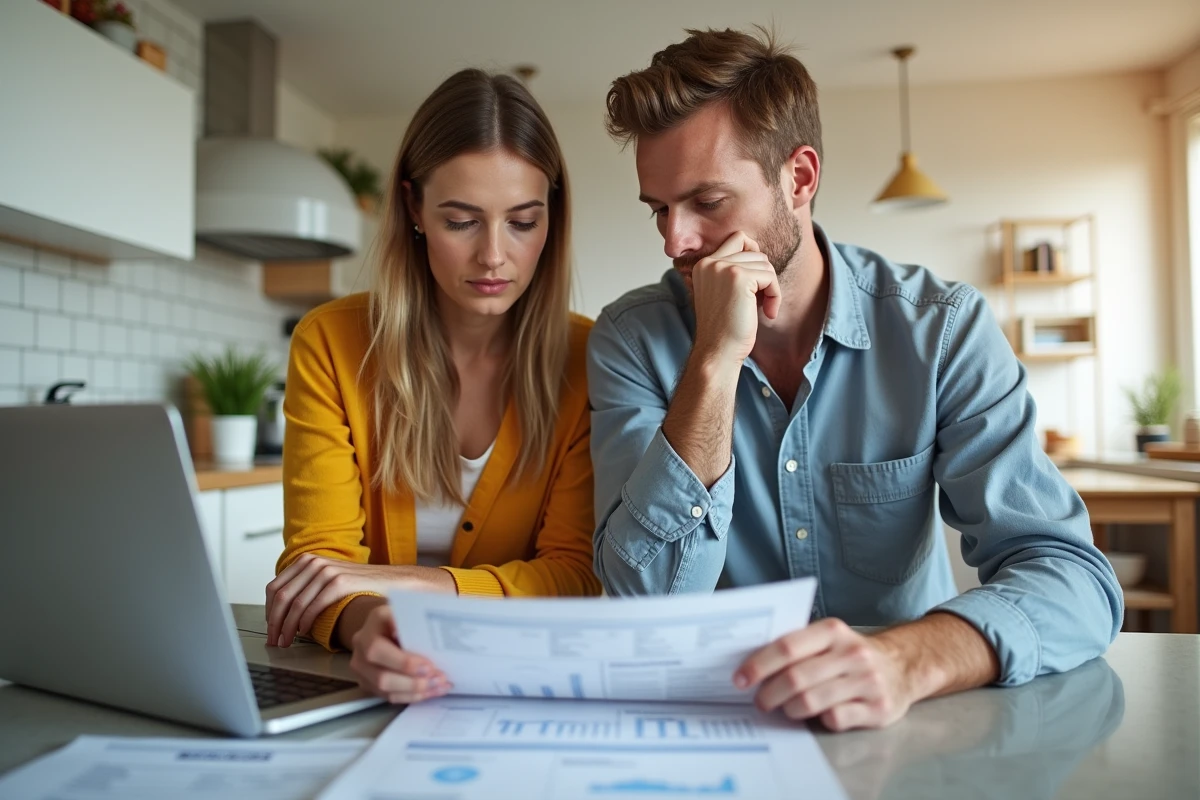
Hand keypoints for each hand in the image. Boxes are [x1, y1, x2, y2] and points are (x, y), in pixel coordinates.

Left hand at [265, 554, 455, 647]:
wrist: (396, 583)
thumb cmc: (363, 586)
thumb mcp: (330, 582)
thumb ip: (308, 589)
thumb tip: (284, 612)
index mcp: (308, 560)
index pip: (274, 587)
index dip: (268, 612)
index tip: (270, 629)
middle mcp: (315, 562)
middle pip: (279, 596)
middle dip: (273, 623)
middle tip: (274, 641)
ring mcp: (327, 571)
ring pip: (293, 603)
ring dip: (286, 627)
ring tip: (286, 642)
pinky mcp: (339, 582)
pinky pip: (312, 606)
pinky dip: (303, 622)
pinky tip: (304, 633)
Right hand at [349, 604, 453, 703]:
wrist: (390, 622)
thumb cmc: (408, 614)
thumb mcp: (414, 607)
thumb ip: (424, 617)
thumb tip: (442, 628)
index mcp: (374, 621)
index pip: (379, 647)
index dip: (403, 661)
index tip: (428, 665)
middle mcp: (362, 643)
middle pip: (381, 674)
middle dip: (412, 681)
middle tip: (439, 678)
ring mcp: (362, 666)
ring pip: (385, 688)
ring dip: (415, 690)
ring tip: (439, 685)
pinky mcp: (368, 682)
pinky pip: (389, 695)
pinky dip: (412, 696)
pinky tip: (431, 691)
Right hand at [689, 231, 780, 363]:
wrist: (718, 352)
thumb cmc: (725, 329)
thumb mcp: (723, 293)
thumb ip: (734, 272)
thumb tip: (760, 254)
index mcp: (704, 265)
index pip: (738, 239)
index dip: (754, 254)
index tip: (757, 282)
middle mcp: (710, 262)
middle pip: (755, 252)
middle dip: (765, 277)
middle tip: (761, 302)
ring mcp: (723, 268)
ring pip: (764, 264)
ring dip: (771, 287)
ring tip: (764, 309)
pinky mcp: (738, 277)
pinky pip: (769, 276)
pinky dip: (775, 295)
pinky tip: (768, 313)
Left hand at [734, 618, 915, 731]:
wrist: (904, 666)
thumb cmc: (851, 654)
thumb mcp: (829, 639)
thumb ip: (797, 646)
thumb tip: (751, 664)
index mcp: (833, 631)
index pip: (787, 647)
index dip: (759, 664)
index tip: (740, 679)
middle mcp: (852, 654)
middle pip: (796, 677)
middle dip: (769, 693)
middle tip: (759, 701)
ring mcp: (867, 682)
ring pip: (812, 700)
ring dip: (789, 709)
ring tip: (784, 709)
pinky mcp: (877, 708)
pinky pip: (836, 718)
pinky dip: (820, 719)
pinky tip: (816, 715)